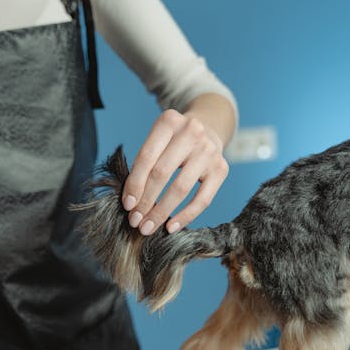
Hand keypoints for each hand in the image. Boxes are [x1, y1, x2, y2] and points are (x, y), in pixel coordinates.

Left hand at [122, 109, 228, 234]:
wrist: (208, 128)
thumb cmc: (173, 141)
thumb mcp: (158, 140)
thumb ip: (144, 164)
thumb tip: (131, 203)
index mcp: (169, 121)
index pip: (146, 157)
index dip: (134, 184)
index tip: (127, 205)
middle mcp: (191, 132)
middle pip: (161, 174)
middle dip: (145, 201)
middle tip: (135, 221)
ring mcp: (209, 150)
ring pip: (180, 189)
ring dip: (161, 212)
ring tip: (148, 227)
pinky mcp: (221, 168)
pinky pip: (202, 199)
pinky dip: (185, 216)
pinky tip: (171, 227)